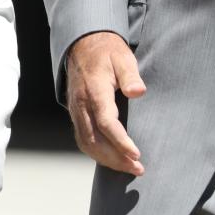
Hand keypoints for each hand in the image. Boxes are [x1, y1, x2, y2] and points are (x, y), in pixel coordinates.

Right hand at [65, 31, 145, 174]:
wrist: (83, 45)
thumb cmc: (107, 53)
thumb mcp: (122, 57)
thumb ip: (130, 75)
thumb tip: (138, 92)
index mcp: (94, 90)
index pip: (106, 122)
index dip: (121, 141)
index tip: (136, 154)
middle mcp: (81, 103)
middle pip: (94, 139)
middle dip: (115, 158)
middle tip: (138, 168)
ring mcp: (76, 109)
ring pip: (86, 142)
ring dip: (106, 159)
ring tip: (128, 167)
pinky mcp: (76, 114)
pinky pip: (82, 138)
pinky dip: (96, 153)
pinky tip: (112, 158)